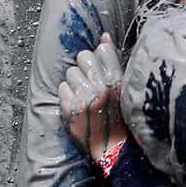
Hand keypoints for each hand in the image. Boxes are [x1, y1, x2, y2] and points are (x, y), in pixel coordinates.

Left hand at [58, 35, 129, 171]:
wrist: (113, 148)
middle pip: (83, 57)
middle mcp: (101, 87)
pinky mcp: (70, 109)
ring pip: (70, 72)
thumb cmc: (120, 116)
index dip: (99, 57)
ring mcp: (85, 98)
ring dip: (75, 82)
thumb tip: (104, 37)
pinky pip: (61, 89)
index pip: (102, 49)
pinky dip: (67, 96)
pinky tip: (77, 105)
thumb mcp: (124, 87)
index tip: (100, 69)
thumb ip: (113, 62)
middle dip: (84, 67)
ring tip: (84, 96)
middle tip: (89, 81)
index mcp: (119, 80)